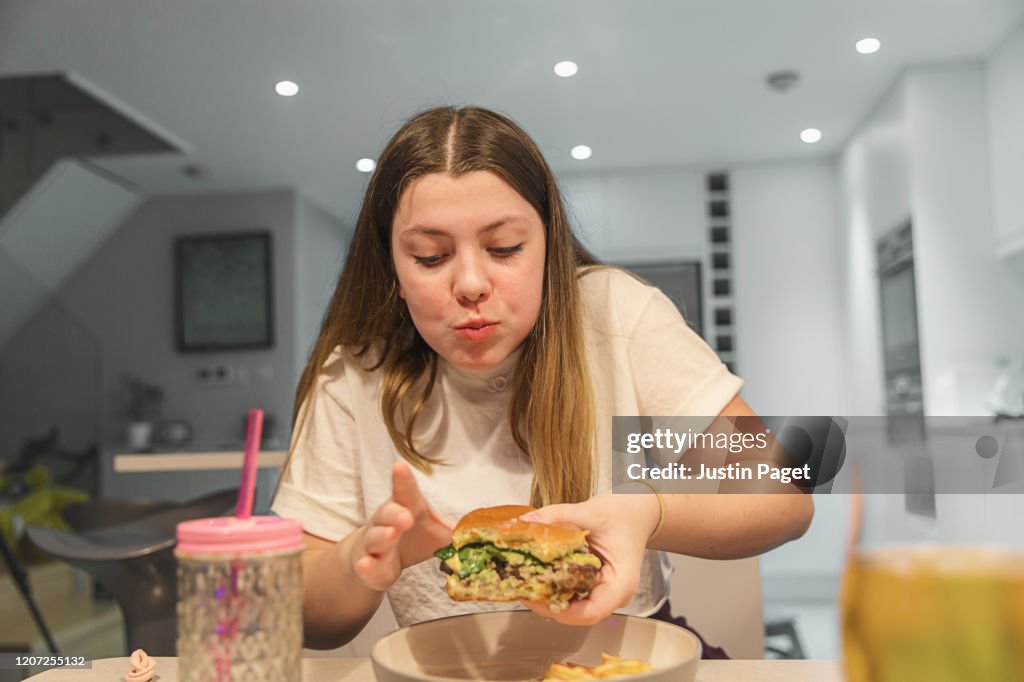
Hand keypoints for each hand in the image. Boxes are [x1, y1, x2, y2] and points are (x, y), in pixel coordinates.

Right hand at [351, 461, 452, 590]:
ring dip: (383, 537)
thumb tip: (489, 531)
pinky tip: (366, 565)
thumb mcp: (438, 532)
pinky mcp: (370, 567)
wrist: (378, 558)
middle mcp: (386, 522)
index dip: (402, 479)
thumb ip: (459, 531)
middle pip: (388, 514)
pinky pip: (366, 566)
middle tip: (406, 517)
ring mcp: (375, 544)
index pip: (405, 491)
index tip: (399, 466)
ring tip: (391, 535)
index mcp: (406, 507)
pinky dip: (366, 566)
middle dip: (396, 514)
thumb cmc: (413, 537)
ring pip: (376, 539)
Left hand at [518, 492, 658, 624]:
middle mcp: (614, 594)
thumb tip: (527, 520)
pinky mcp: (595, 586)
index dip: (559, 610)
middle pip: (578, 613)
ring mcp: (604, 592)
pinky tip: (537, 574)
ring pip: (573, 606)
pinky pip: (573, 594)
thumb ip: (558, 515)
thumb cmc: (622, 513)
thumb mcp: (590, 511)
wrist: (635, 511)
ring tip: (524, 580)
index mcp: (621, 583)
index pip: (590, 612)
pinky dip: (554, 586)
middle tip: (521, 586)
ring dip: (548, 596)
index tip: (534, 597)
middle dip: (547, 603)